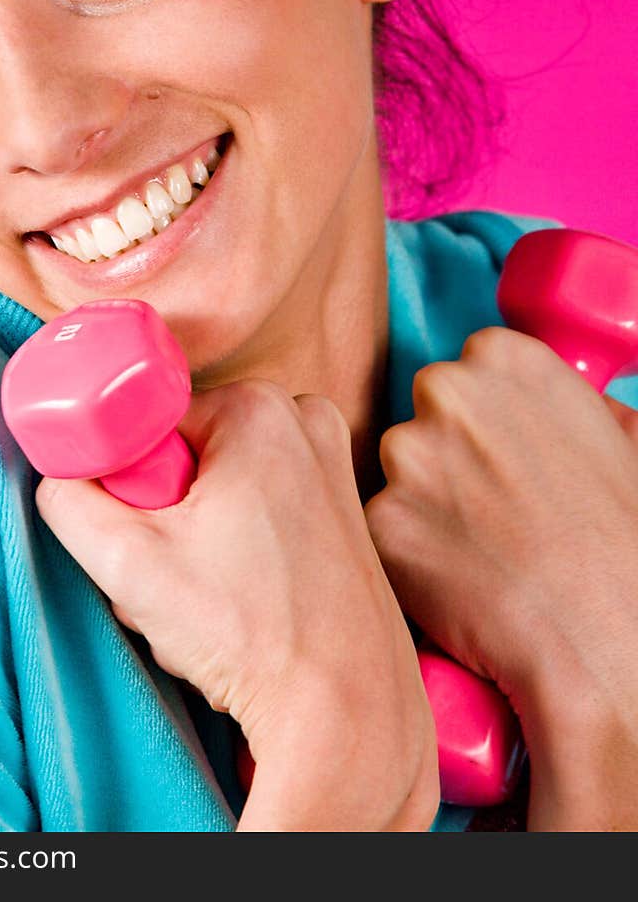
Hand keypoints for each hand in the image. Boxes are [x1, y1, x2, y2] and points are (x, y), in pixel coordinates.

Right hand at [36, 378, 438, 829]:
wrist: (343, 706)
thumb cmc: (250, 633)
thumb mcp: (126, 563)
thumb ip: (68, 502)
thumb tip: (59, 475)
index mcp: (257, 407)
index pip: (147, 426)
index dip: (131, 489)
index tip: (148, 542)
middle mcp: (303, 417)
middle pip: (183, 457)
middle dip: (162, 520)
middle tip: (180, 578)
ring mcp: (330, 460)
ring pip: (217, 488)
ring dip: (194, 543)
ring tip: (215, 599)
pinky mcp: (341, 505)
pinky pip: (256, 508)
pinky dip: (235, 550)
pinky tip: (244, 598)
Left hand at [364, 326, 637, 828]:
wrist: (604, 637)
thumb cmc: (623, 545)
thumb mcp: (623, 444)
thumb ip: (573, 407)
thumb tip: (571, 405)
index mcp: (503, 358)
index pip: (465, 371)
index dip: (482, 422)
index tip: (504, 458)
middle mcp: (447, 391)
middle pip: (422, 416)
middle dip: (444, 456)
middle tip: (488, 510)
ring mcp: (407, 455)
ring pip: (397, 474)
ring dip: (423, 506)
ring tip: (480, 550)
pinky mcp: (381, 520)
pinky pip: (384, 532)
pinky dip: (410, 557)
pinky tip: (458, 581)